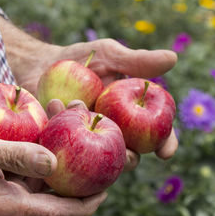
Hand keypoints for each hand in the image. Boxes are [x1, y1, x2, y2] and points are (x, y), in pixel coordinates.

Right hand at [0, 130, 106, 215]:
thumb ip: (17, 155)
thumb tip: (54, 162)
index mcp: (10, 206)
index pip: (61, 211)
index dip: (87, 202)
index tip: (107, 186)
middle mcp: (14, 204)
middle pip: (58, 192)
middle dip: (77, 165)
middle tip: (92, 133)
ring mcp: (10, 194)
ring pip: (47, 175)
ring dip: (60, 148)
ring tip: (69, 111)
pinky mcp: (5, 182)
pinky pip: (33, 169)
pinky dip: (44, 148)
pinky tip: (49, 122)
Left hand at [44, 40, 178, 169]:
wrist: (42, 63)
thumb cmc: (81, 59)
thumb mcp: (108, 55)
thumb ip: (137, 61)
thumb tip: (172, 58)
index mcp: (130, 115)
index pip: (155, 133)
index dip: (165, 144)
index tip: (165, 152)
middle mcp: (112, 133)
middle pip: (130, 155)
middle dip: (130, 159)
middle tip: (125, 154)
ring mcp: (87, 143)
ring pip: (99, 160)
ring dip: (93, 142)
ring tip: (77, 105)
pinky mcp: (63, 145)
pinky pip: (66, 150)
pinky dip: (62, 124)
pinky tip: (54, 103)